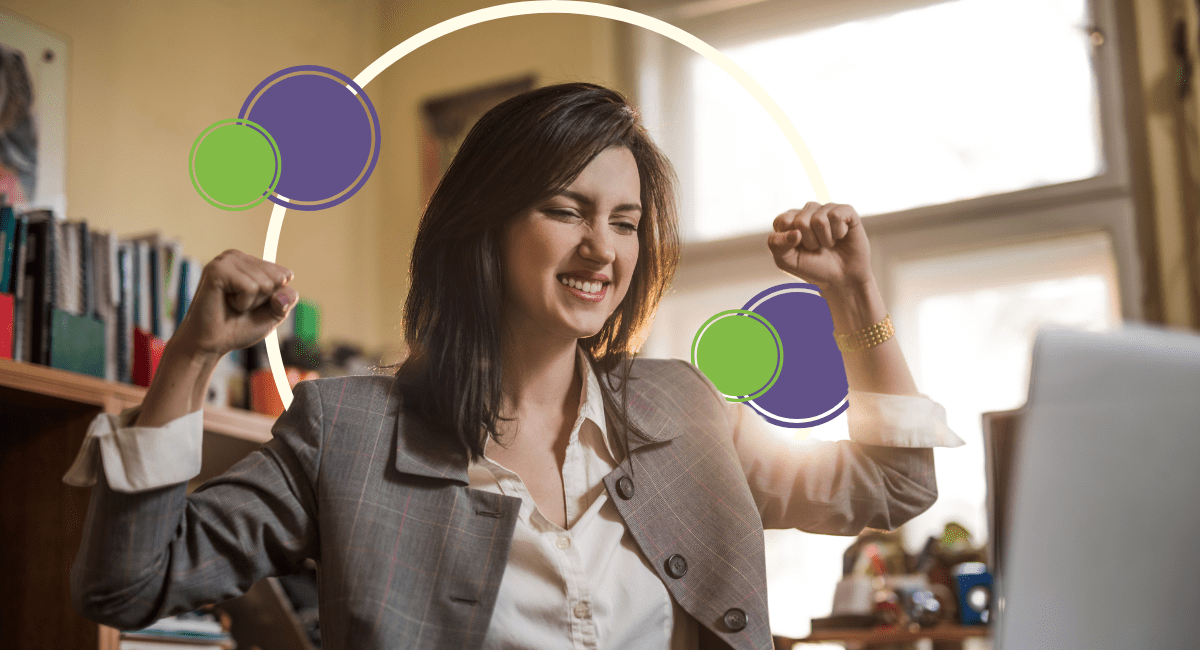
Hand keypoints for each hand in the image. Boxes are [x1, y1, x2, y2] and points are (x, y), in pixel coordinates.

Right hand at [171, 249, 297, 359]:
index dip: (274, 298)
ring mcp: (226, 260)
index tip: (252, 305)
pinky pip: (250, 287)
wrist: (211, 344)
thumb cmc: (239, 327)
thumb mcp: (273, 313)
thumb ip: (287, 298)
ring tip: (231, 305)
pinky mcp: (217, 269)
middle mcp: (237, 256)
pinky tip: (226, 303)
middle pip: (277, 278)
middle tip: (240, 307)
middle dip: (263, 300)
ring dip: (251, 302)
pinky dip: (242, 303)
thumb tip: (286, 283)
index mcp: (249, 262)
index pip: (285, 274)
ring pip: (265, 283)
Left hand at [767, 202, 872, 289]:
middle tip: (817, 248)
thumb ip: (776, 245)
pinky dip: (839, 233)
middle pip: (801, 221)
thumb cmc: (813, 268)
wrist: (843, 278)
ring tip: (829, 244)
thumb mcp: (786, 261)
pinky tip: (841, 236)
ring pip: (819, 220)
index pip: (782, 221)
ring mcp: (826, 209)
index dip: (790, 240)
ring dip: (825, 240)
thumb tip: (795, 232)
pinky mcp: (845, 210)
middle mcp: (807, 211)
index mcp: (789, 220)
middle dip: (810, 242)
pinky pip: (836, 216)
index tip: (798, 249)